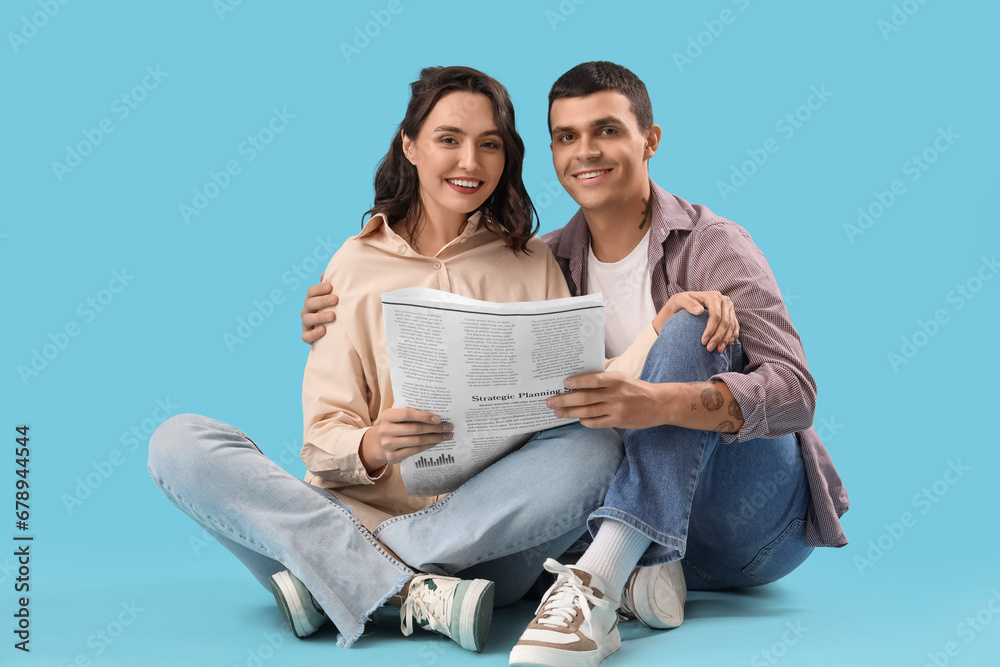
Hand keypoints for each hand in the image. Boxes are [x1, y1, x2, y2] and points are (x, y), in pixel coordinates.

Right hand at [301, 282, 338, 343]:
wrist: (335, 333)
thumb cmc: (335, 310)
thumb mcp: (335, 299)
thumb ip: (331, 287)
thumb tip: (328, 273)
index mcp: (312, 300)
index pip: (311, 292)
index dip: (319, 288)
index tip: (331, 286)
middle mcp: (307, 311)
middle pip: (309, 303)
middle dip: (322, 300)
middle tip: (336, 299)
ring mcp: (306, 324)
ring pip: (308, 319)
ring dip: (320, 316)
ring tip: (333, 316)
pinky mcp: (308, 337)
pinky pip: (306, 336)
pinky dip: (314, 333)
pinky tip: (324, 330)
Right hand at [360, 408, 453, 470]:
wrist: (379, 443)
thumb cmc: (394, 424)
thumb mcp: (397, 414)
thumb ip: (409, 408)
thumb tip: (434, 404)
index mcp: (387, 415)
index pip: (407, 414)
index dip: (424, 416)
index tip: (439, 418)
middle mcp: (385, 430)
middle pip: (415, 429)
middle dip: (435, 428)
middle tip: (448, 427)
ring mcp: (388, 444)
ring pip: (417, 441)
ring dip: (435, 438)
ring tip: (446, 435)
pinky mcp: (393, 456)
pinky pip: (414, 451)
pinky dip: (428, 446)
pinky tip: (436, 442)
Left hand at [546, 371, 664, 429]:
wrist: (659, 404)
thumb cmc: (636, 389)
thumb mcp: (622, 377)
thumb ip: (603, 378)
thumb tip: (579, 379)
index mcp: (616, 379)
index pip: (593, 379)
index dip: (577, 381)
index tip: (563, 383)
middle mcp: (615, 394)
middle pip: (585, 397)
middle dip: (565, 400)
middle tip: (550, 401)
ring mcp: (617, 409)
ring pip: (587, 411)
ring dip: (570, 412)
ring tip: (557, 412)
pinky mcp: (619, 421)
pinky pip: (596, 423)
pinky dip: (584, 421)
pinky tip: (577, 419)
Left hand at [652, 291, 737, 352]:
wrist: (685, 303)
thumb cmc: (681, 302)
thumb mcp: (680, 300)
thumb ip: (688, 303)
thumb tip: (699, 311)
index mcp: (713, 296)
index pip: (716, 315)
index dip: (711, 329)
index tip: (703, 341)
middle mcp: (724, 301)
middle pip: (725, 322)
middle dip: (718, 337)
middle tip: (709, 348)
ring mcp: (729, 308)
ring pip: (731, 326)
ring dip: (725, 339)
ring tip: (718, 350)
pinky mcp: (731, 315)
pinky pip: (735, 327)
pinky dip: (732, 336)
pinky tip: (726, 345)